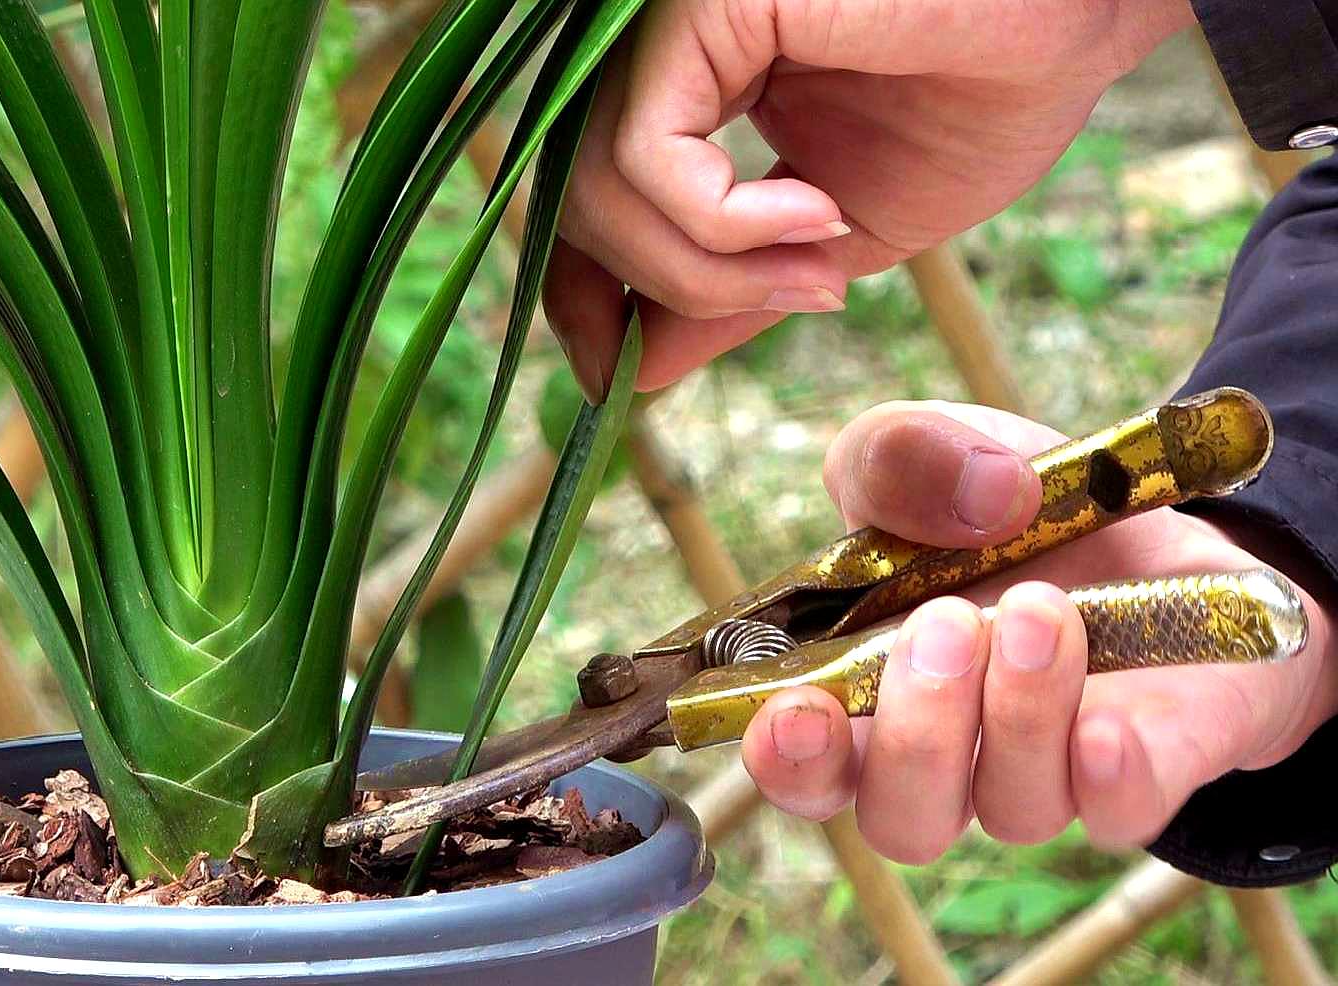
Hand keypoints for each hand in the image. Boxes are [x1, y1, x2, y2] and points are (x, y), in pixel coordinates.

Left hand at [545, 0, 1193, 398]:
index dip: (576, 299)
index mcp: (692, 90)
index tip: (610, 381)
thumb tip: (641, 370)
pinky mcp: (698, 7)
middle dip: (670, 290)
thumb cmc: (984, 98)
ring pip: (599, 189)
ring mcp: (674, 26)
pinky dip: (721, 221)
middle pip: (576, 205)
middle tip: (800, 297)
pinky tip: (812, 216)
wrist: (1081, 19)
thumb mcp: (837, 234)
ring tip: (821, 263)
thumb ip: (732, 288)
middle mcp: (664, 54)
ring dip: (709, 267)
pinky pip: (643, 156)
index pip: (581, 204)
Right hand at [739, 402, 1337, 861]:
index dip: (789, 764)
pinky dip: (1111, 781)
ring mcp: (1048, 775)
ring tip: (1042, 610)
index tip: (797, 712)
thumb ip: (898, 456)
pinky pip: (1126, 814)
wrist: (1148, 514)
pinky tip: (1108, 729)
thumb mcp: (931, 447)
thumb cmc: (1000, 506)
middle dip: (917, 731)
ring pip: (1013, 808)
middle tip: (946, 624)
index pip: (806, 773)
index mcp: (863, 695)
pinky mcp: (1150, 768)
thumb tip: (983, 494)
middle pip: (903, 817)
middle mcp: (948, 762)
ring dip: (1018, 712)